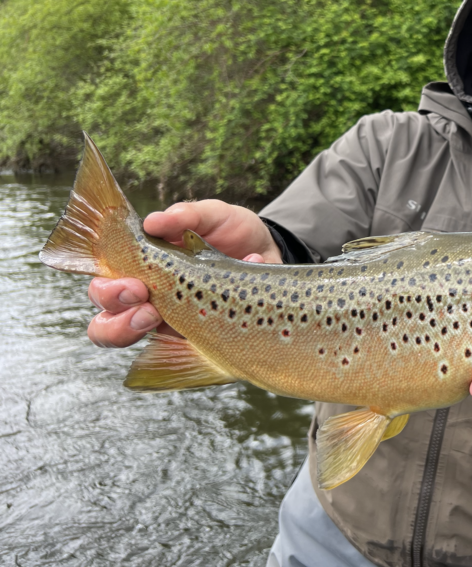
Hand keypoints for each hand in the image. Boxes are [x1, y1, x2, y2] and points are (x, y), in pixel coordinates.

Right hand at [86, 201, 279, 347]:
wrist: (271, 251)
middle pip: (106, 320)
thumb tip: (153, 222)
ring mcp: (172, 321)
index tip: (133, 286)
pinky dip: (202, 333)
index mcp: (144, 268)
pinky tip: (233, 306)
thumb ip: (187, 214)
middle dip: (116, 317)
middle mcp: (149, 298)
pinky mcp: (200, 337)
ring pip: (129, 340)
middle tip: (146, 304)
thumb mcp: (214, 215)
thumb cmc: (232, 232)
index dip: (107, 292)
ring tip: (156, 318)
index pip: (105, 286)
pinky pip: (183, 351)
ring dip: (131, 333)